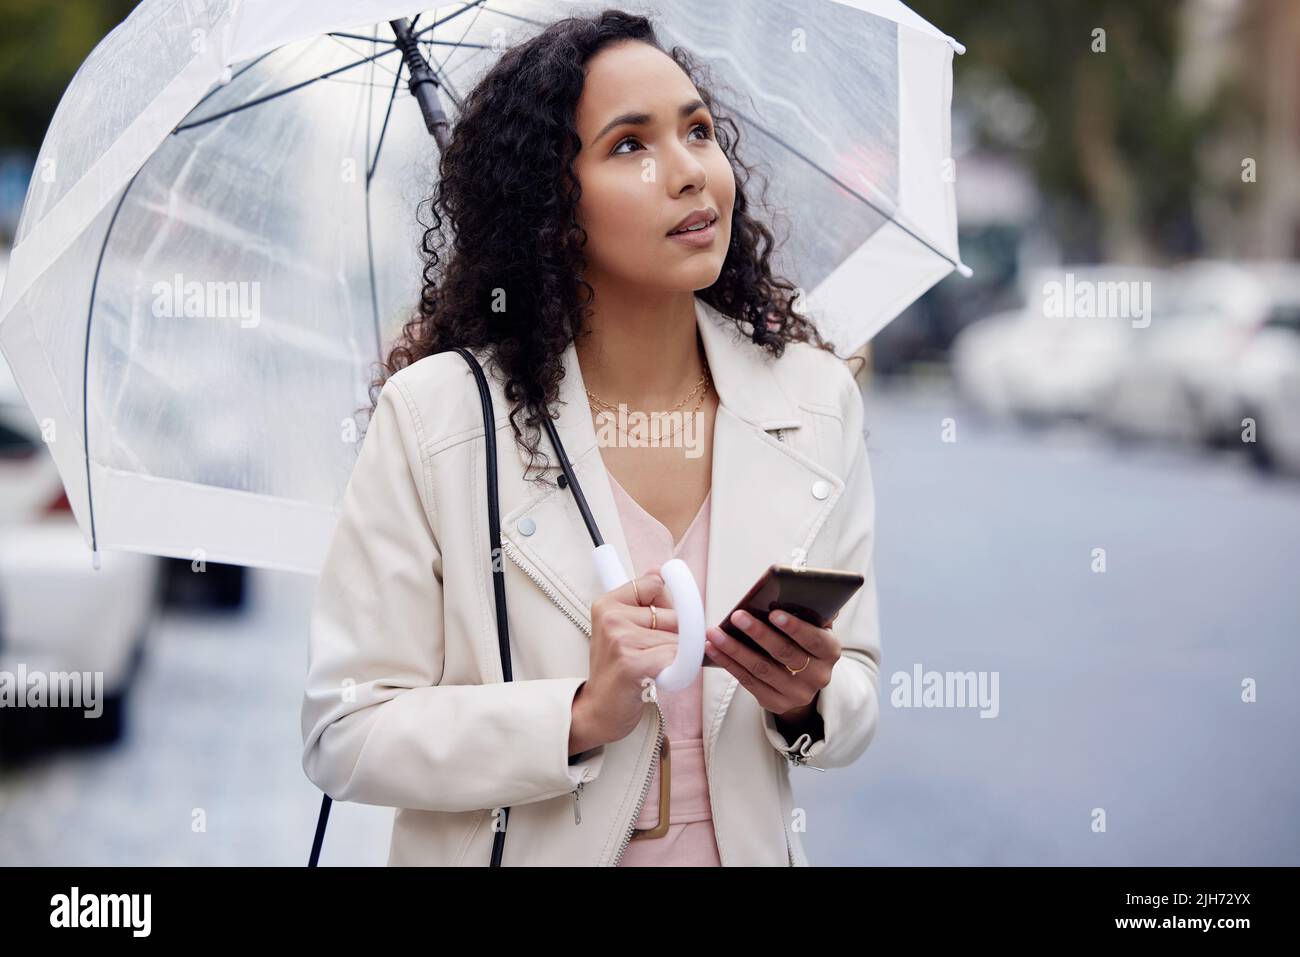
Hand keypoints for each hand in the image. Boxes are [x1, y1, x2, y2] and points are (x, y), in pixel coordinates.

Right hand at [574, 565, 678, 750]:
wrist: (598, 711)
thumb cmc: (616, 671)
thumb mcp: (621, 628)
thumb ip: (643, 600)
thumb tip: (662, 570)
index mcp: (607, 603)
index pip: (656, 585)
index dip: (667, 606)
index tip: (659, 625)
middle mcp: (611, 617)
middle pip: (673, 614)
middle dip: (675, 636)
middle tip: (653, 655)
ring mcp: (620, 639)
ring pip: (678, 638)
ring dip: (676, 657)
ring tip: (652, 669)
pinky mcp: (633, 663)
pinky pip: (677, 658)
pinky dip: (678, 672)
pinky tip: (659, 679)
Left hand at [704, 609, 839, 728]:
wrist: (803, 681)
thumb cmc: (804, 642)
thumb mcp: (814, 627)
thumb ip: (810, 611)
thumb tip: (794, 590)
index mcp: (830, 652)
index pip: (815, 639)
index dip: (795, 627)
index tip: (773, 613)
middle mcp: (818, 676)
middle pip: (785, 653)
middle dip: (759, 634)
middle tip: (737, 616)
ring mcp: (797, 693)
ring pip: (761, 669)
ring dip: (735, 649)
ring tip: (715, 632)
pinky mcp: (776, 703)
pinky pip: (748, 682)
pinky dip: (728, 663)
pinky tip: (713, 648)